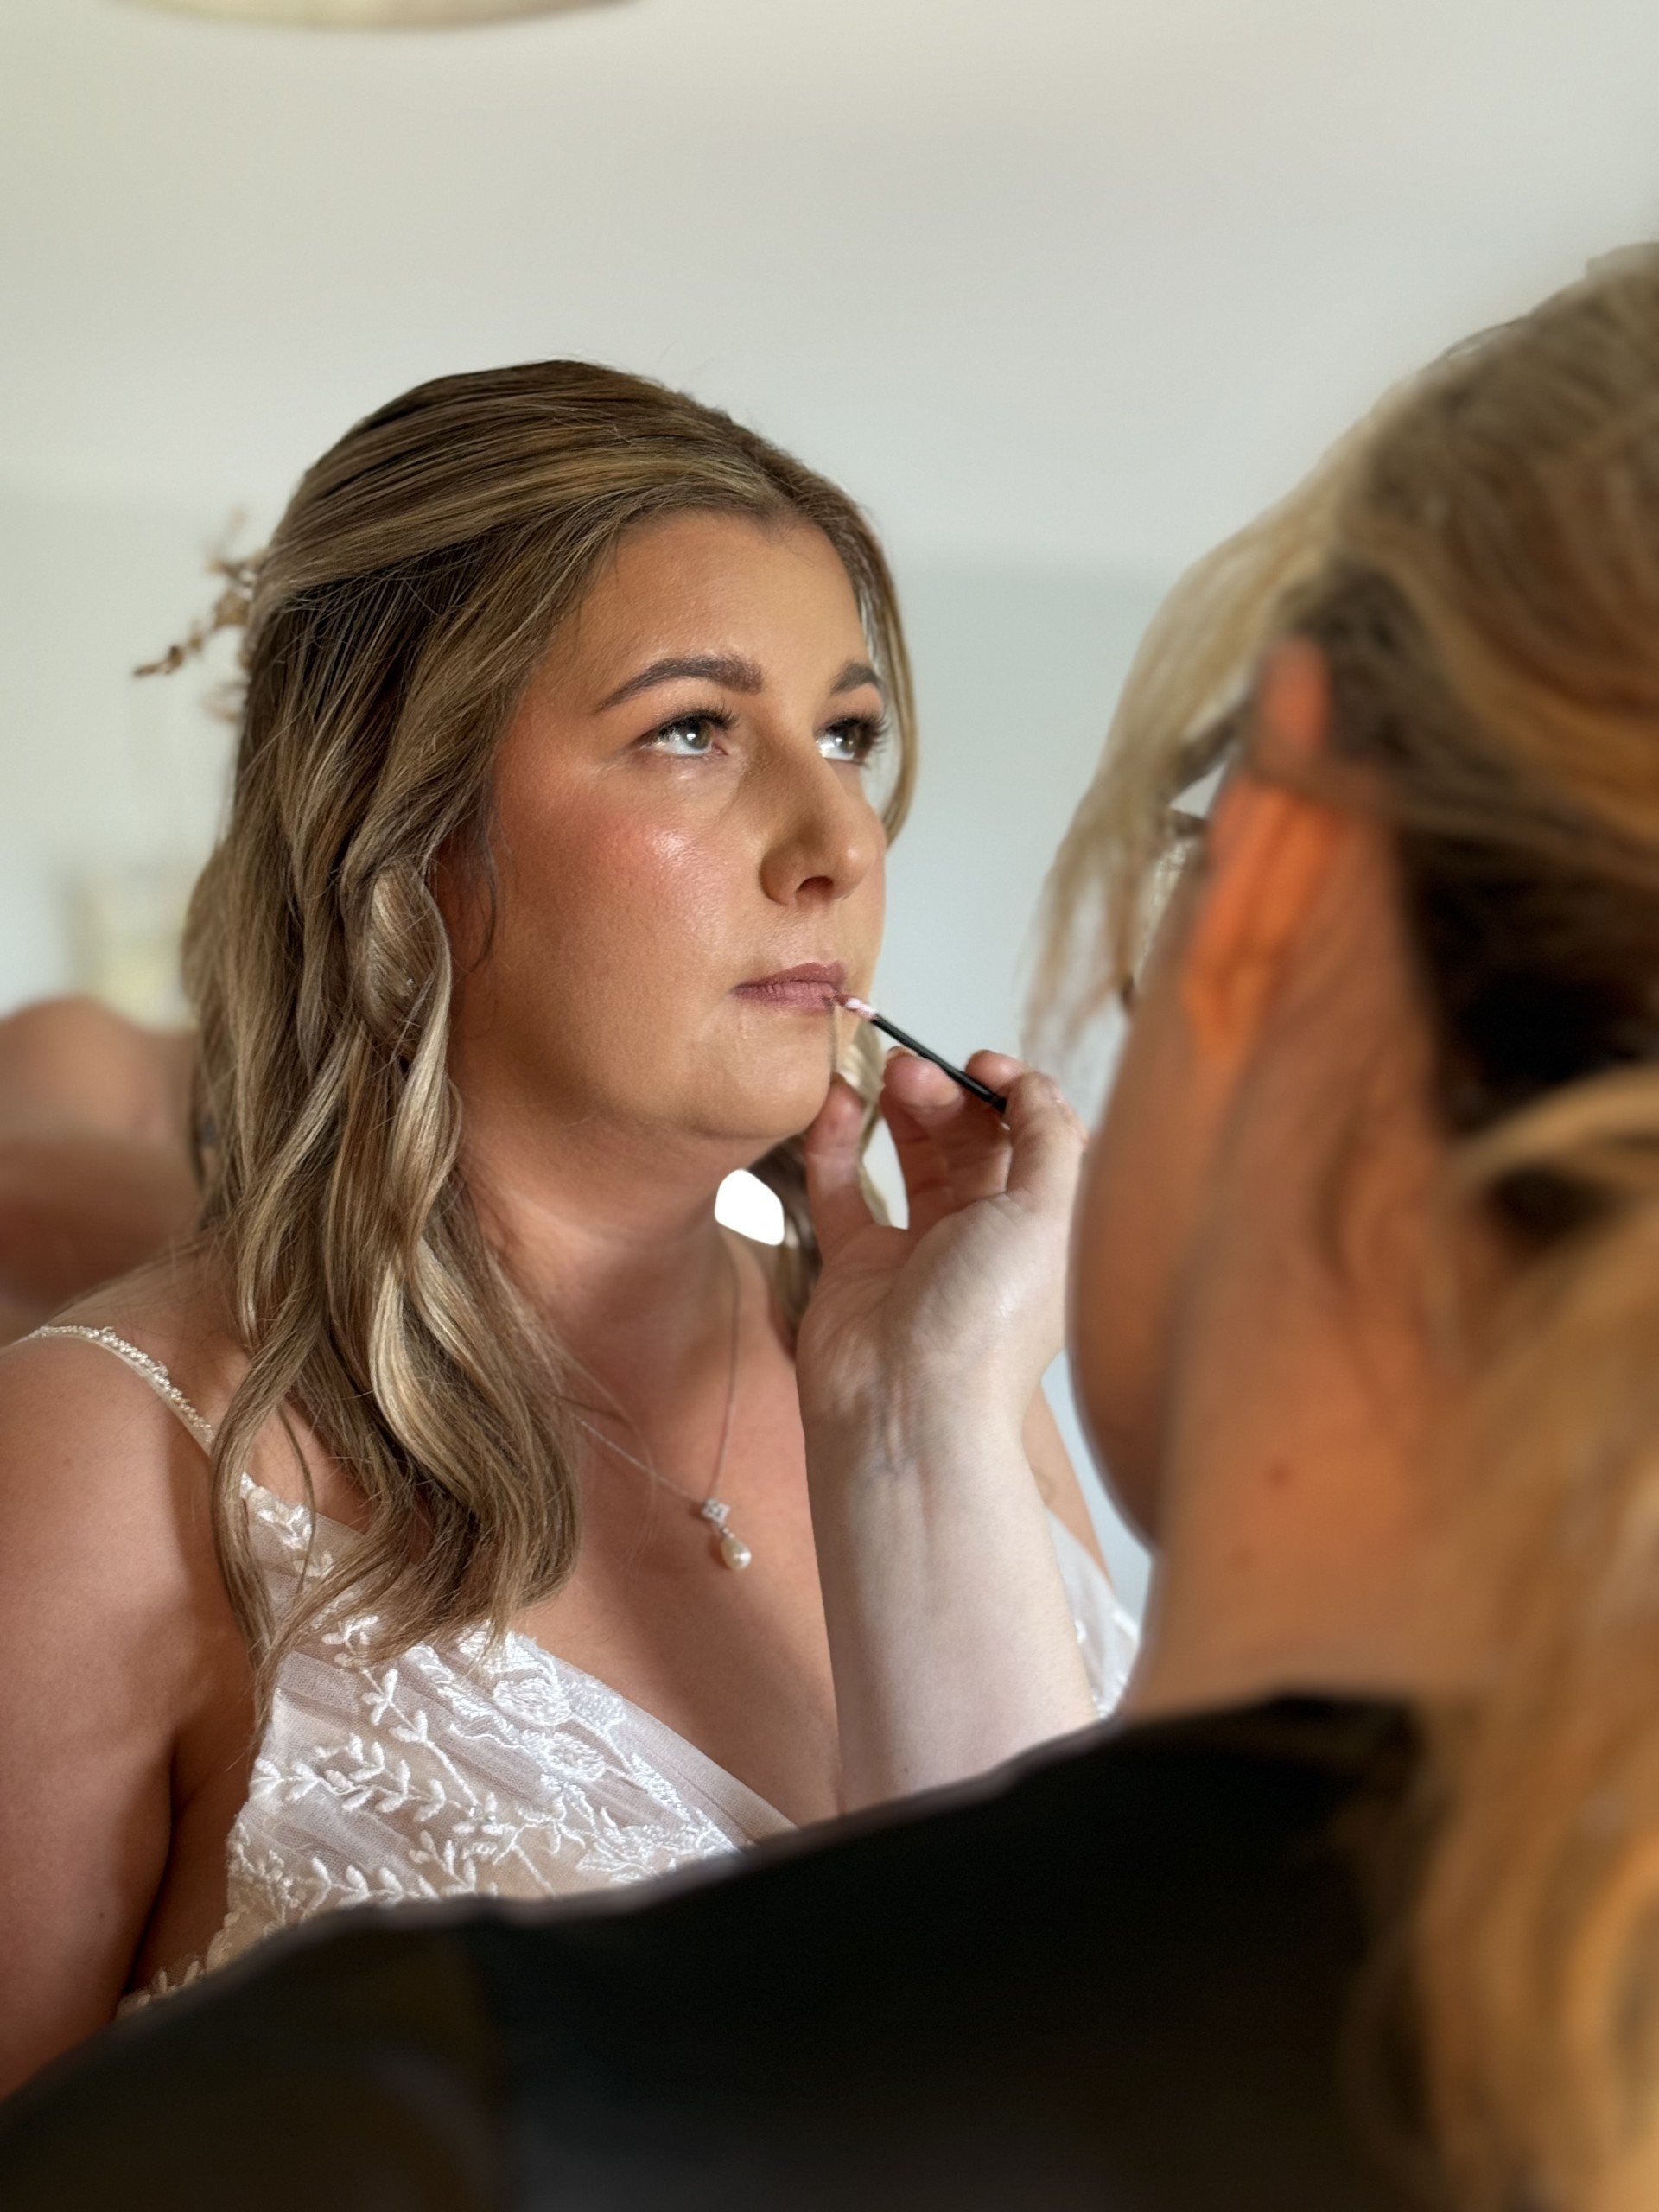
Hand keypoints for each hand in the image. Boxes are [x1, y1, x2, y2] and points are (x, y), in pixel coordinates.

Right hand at [795, 1049, 1087, 1443]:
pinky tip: (838, 1101)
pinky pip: (845, 1189)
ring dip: (903, 1107)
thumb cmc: (987, 1322)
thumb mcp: (1051, 1214)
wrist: (905, 1407)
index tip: (984, 1066)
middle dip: (951, 1094)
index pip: (1040, 1142)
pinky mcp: (860, 1265)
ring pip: (916, 1158)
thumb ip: (1050, 1136)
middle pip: (976, 1141)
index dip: (1016, 1093)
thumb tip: (1032, 1083)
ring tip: (886, 1073)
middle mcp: (990, 1240)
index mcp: (1047, 1233)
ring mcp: (922, 1251)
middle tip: (918, 1070)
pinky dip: (838, 1143)